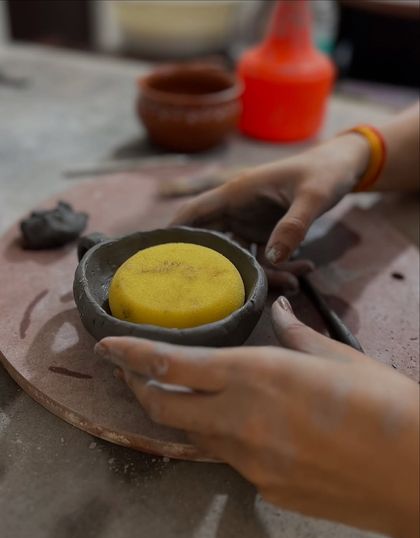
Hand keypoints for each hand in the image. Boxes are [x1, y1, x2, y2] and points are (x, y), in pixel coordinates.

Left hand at [95, 300, 418, 537]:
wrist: (414, 472)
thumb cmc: (381, 402)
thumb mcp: (336, 356)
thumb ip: (297, 333)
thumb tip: (281, 311)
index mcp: (256, 373)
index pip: (172, 363)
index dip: (132, 354)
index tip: (107, 347)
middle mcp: (240, 417)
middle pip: (164, 406)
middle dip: (139, 387)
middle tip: (132, 373)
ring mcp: (248, 459)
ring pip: (192, 434)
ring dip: (178, 413)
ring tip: (181, 395)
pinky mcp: (263, 487)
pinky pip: (228, 457)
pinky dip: (220, 436)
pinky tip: (242, 426)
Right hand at [172, 133, 369, 264]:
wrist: (341, 168)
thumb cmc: (324, 173)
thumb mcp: (314, 196)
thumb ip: (294, 225)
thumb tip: (271, 259)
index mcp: (237, 194)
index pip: (194, 214)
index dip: (175, 235)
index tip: (159, 260)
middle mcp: (237, 209)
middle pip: (214, 243)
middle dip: (219, 270)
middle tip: (227, 297)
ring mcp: (249, 223)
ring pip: (239, 256)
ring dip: (260, 274)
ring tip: (293, 283)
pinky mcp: (264, 233)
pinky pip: (262, 257)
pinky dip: (278, 269)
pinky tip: (303, 270)